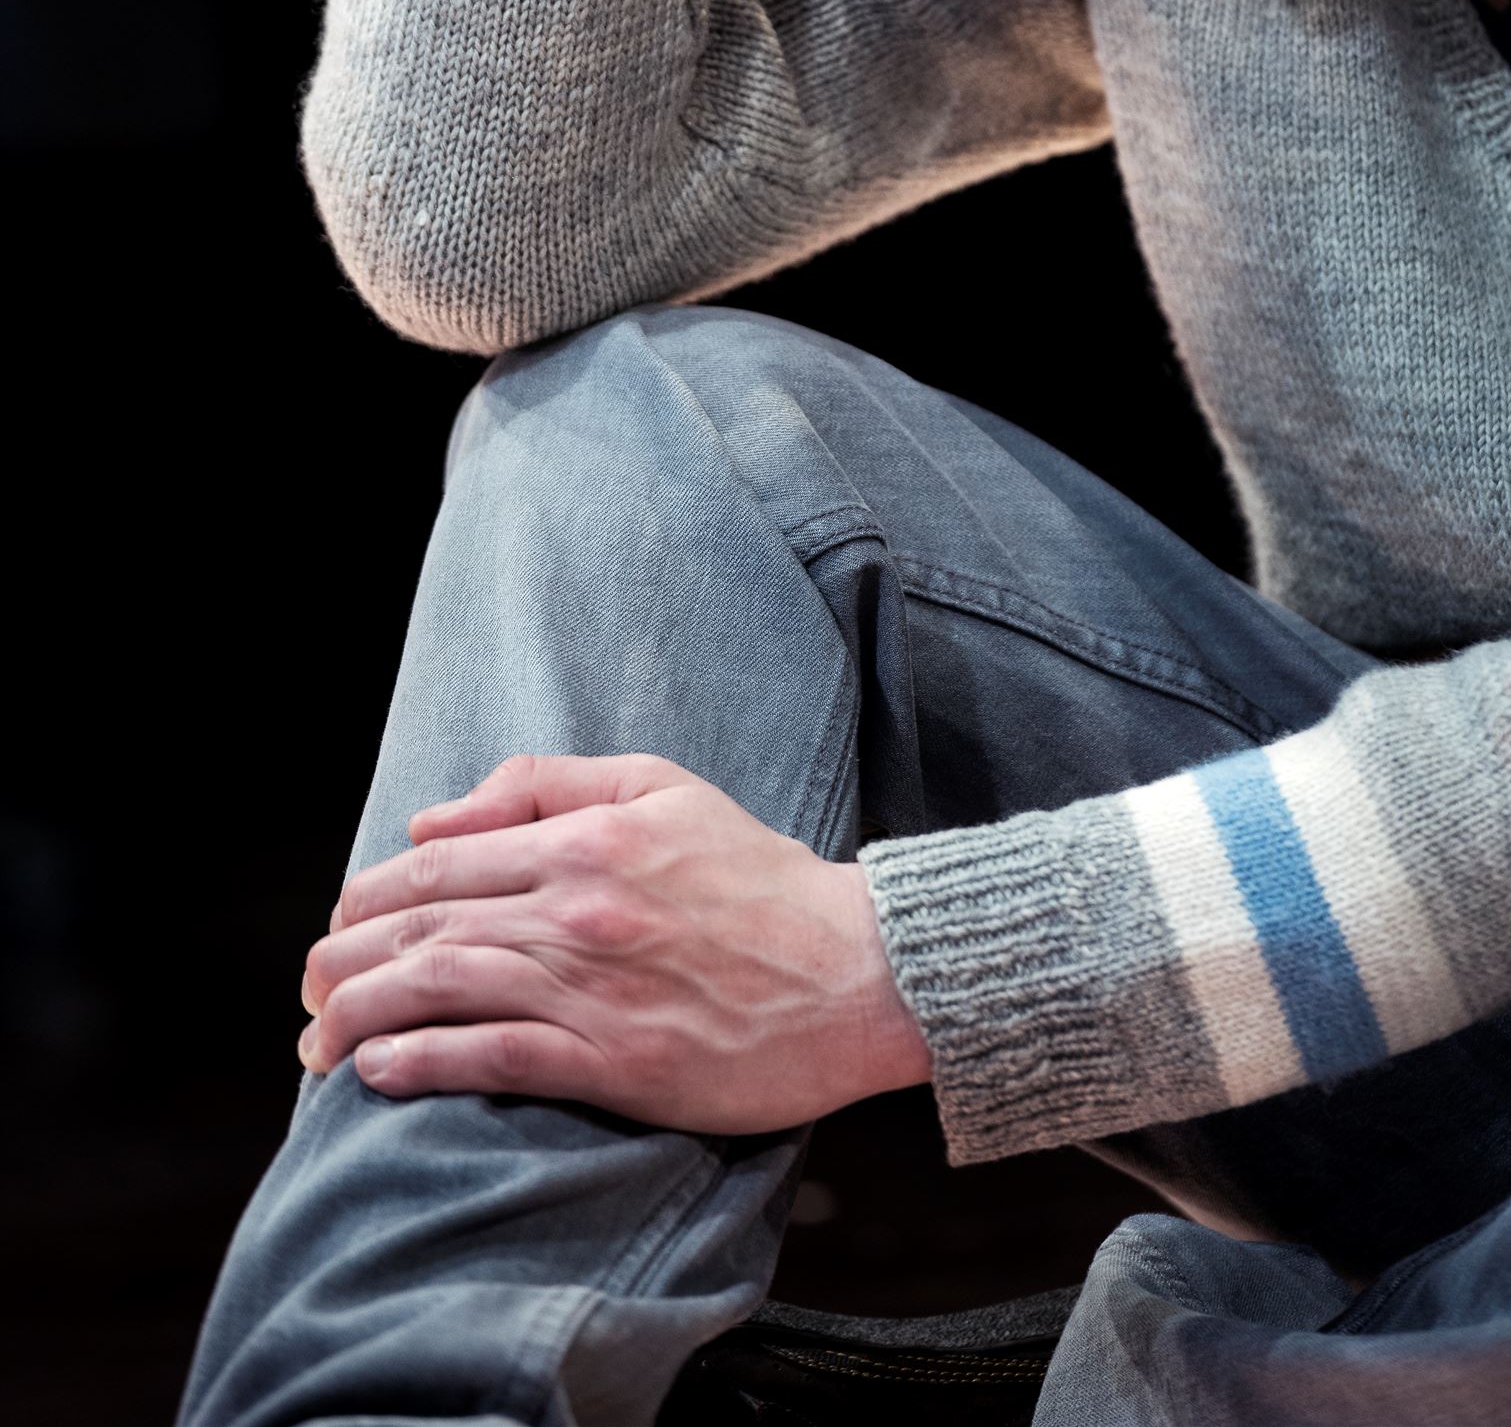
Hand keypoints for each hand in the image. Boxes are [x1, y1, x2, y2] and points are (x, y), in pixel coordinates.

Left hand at [297, 752, 930, 1125]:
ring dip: (360, 1017)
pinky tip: (378, 1074)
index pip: (441, 862)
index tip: (339, 922)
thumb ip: (548, 783)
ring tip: (316, 1043)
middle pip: (424, 926)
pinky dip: (423, 1064)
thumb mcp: (664, 787)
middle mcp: (579, 908)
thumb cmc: (760, 880)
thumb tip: (436, 818)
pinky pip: (495, 1059)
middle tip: (307, 991)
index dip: (369, 896)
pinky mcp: (616, 1063)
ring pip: (442, 991)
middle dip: (341, 960)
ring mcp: (593, 988)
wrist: (857, 970)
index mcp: (589, 838)